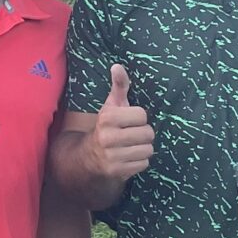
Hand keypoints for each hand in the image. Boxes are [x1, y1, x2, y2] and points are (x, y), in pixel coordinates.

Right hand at [86, 65, 153, 184]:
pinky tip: (129, 157)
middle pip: (148, 133)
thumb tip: (117, 66)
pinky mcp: (117, 171)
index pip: (142, 115)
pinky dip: (140, 161)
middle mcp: (107, 137)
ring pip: (148, 150)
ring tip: (131, 146)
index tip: (129, 121)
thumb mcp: (111, 105)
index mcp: (107, 117)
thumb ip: (119, 86)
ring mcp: (112, 156)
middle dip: (144, 134)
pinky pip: (144, 164)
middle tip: (132, 135)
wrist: (89, 157)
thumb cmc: (107, 127)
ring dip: (143, 148)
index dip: (139, 118)